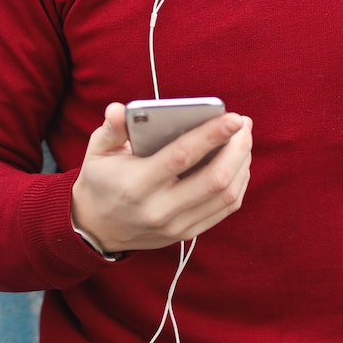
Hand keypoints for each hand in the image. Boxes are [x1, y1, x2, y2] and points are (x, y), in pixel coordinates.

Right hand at [70, 103, 252, 253]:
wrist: (98, 228)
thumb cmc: (102, 180)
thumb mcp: (98, 151)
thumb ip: (110, 129)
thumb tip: (118, 110)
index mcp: (136, 184)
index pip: (181, 157)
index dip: (211, 135)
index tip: (234, 118)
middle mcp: (158, 209)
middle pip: (213, 179)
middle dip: (237, 148)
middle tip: (243, 124)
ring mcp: (176, 225)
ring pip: (225, 195)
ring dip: (242, 164)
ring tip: (244, 139)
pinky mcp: (187, 233)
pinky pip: (225, 209)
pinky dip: (238, 183)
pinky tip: (239, 162)